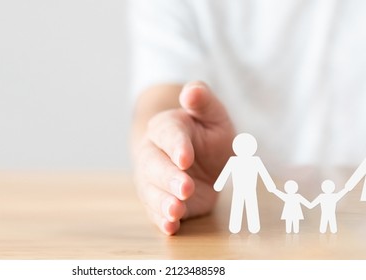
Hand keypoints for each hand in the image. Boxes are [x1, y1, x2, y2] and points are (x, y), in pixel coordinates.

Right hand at [131, 81, 234, 234]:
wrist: (200, 158)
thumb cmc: (207, 134)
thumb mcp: (213, 114)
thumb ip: (202, 101)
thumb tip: (191, 91)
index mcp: (166, 127)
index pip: (168, 135)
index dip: (176, 146)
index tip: (185, 158)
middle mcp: (153, 153)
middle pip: (154, 166)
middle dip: (169, 178)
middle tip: (185, 188)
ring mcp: (152, 179)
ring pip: (151, 191)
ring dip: (163, 203)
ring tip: (175, 212)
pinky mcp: (159, 201)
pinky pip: (156, 211)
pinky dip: (162, 220)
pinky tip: (170, 227)